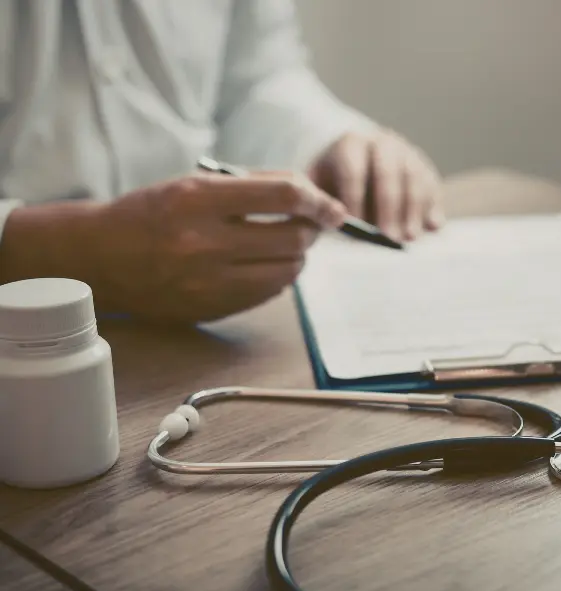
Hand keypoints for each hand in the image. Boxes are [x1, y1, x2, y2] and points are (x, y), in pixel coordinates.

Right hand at [82, 173, 345, 321]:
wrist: (100, 257)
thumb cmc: (152, 212)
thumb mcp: (194, 184)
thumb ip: (252, 186)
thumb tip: (311, 196)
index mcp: (197, 200)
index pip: (283, 195)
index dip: (318, 200)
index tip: (333, 207)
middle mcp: (203, 242)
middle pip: (293, 237)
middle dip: (312, 228)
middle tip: (310, 223)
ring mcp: (207, 281)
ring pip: (288, 270)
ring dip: (298, 255)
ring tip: (286, 242)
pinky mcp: (212, 309)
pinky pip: (269, 294)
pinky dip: (277, 277)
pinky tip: (263, 264)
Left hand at [309, 129, 443, 241]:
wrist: (354, 164)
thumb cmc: (332, 182)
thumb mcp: (317, 185)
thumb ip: (319, 202)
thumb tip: (335, 221)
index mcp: (351, 144)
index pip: (353, 170)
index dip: (354, 198)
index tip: (356, 226)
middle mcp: (383, 144)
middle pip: (388, 173)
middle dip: (388, 207)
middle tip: (389, 237)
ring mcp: (407, 154)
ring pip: (414, 178)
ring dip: (413, 210)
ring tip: (410, 237)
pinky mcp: (425, 169)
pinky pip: (432, 186)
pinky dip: (433, 207)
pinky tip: (433, 227)